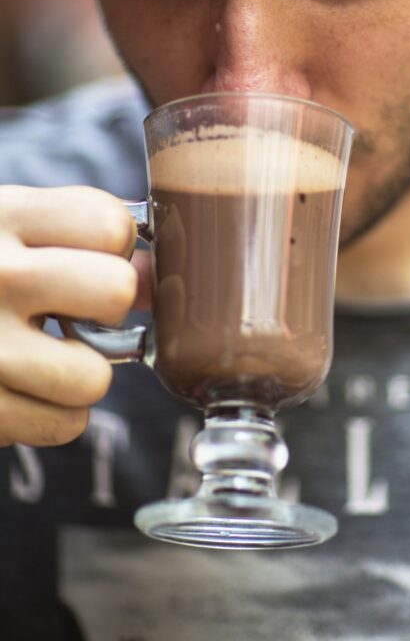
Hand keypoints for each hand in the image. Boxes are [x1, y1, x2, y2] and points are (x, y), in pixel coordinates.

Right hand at [0, 185, 137, 446]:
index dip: (112, 242)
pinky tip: (19, 385)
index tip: (86, 251)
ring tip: (45, 353)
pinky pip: (63, 424)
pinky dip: (52, 412)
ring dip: (80, 372)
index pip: (111, 225)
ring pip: (94, 378)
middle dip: (107, 303)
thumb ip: (82, 235)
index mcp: (0, 218)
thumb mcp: (9, 226)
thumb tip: (159, 280)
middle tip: (74, 307)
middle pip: (115, 293)